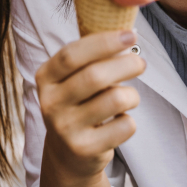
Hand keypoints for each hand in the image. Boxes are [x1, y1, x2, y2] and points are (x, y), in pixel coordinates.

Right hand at [36, 31, 144, 182]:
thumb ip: (91, 58)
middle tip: (141, 62)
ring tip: (129, 97)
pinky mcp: (84, 148)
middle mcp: (50, 102)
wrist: (68, 154)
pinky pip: (124, 126)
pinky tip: (119, 122)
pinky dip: (129, 121)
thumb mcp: (73, 79)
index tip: (130, 34)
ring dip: (131, 95)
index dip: (104, 42)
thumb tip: (127, 31)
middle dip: (126, 64)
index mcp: (45, 77)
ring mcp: (65, 127)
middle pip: (96, 76)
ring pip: (115, 100)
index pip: (72, 54)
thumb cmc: (79, 104)